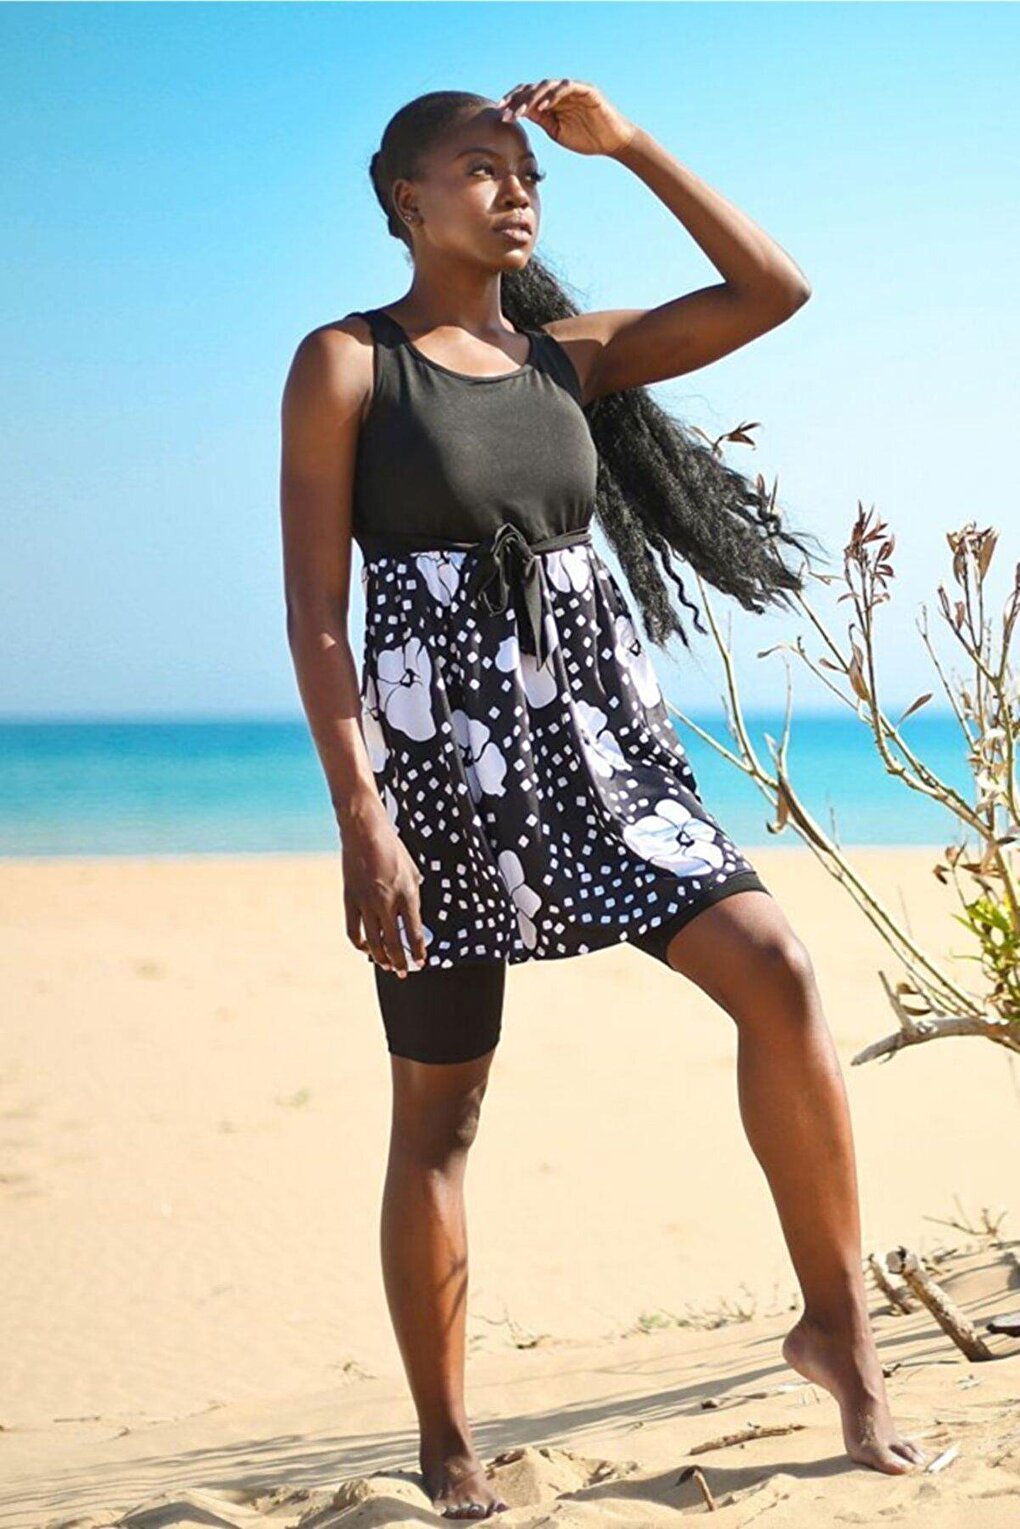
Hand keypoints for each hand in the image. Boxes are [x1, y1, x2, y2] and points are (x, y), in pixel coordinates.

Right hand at [340, 802, 427, 976]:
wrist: (365, 832)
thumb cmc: (391, 848)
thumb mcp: (413, 869)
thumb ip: (414, 893)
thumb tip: (413, 915)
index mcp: (407, 894)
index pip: (416, 932)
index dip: (420, 951)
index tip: (422, 962)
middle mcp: (387, 902)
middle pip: (395, 943)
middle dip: (402, 962)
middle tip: (405, 972)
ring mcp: (367, 903)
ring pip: (374, 942)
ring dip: (381, 958)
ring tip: (387, 965)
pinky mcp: (350, 900)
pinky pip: (354, 930)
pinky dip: (360, 944)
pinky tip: (366, 948)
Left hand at [495, 79, 636, 157]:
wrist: (613, 142)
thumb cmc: (587, 138)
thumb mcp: (556, 131)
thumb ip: (541, 119)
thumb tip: (520, 112)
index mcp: (552, 101)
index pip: (528, 96)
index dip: (513, 102)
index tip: (499, 114)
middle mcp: (560, 92)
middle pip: (533, 88)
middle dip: (516, 99)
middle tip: (504, 112)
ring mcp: (573, 89)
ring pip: (547, 85)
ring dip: (531, 98)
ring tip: (520, 111)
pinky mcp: (586, 90)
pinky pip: (566, 87)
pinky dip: (553, 95)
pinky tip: (542, 106)